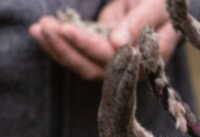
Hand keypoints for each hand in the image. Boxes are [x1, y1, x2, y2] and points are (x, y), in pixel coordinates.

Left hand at [29, 0, 181, 80]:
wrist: (160, 2)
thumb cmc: (162, 2)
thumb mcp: (154, 6)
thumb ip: (138, 22)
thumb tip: (117, 43)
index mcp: (147, 59)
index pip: (112, 57)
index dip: (88, 45)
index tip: (67, 29)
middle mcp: (128, 67)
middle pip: (90, 66)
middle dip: (65, 48)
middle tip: (44, 27)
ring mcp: (111, 60)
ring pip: (79, 62)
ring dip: (55, 46)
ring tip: (37, 28)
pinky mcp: (98, 49)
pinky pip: (75, 51)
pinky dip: (57, 42)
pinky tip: (38, 30)